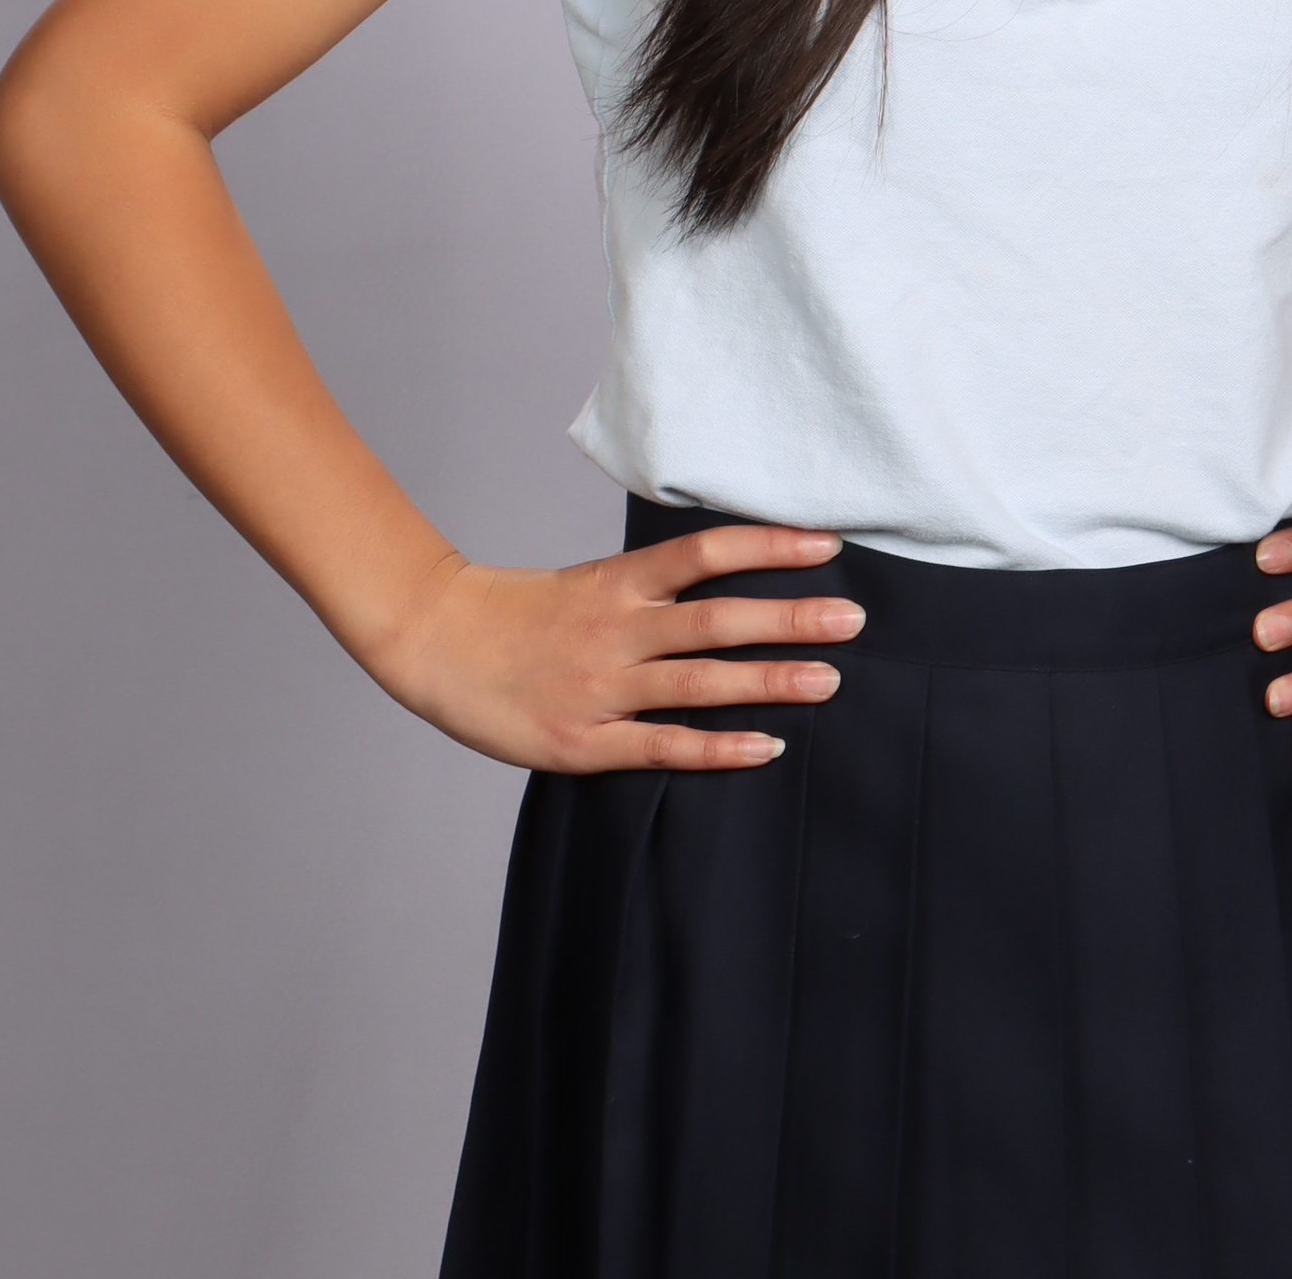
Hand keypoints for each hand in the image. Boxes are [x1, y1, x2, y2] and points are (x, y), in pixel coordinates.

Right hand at [369, 522, 863, 772]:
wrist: (436, 643)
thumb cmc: (523, 614)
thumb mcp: (591, 582)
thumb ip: (653, 588)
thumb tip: (731, 582)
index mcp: (619, 582)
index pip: (707, 553)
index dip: (770, 546)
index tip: (828, 544)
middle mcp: (618, 628)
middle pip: (718, 617)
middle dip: (790, 617)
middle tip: (854, 617)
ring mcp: (602, 686)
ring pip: (699, 681)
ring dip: (768, 679)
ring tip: (829, 679)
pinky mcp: (583, 741)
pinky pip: (662, 745)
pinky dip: (717, 747)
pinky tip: (766, 746)